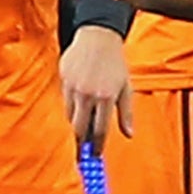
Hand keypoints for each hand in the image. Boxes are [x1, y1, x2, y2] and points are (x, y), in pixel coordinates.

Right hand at [60, 25, 132, 156]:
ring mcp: (73, 88)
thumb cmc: (115, 63)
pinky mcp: (63, 80)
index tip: (96, 156)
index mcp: (106, 98)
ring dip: (75, 126)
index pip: (100, 130)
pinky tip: (75, 112)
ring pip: (70, 116)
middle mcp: (88, 94)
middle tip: (81, 154)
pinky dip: (70, 110)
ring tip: (79, 134)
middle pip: (80, 128)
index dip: (98, 146)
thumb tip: (129, 134)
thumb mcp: (126, 87)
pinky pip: (64, 102)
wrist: (98, 37)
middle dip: (80, 144)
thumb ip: (126, 113)